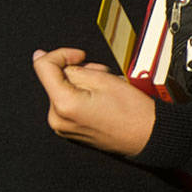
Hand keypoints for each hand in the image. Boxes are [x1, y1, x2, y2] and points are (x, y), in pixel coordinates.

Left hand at [32, 47, 155, 156]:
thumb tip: (42, 58)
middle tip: (101, 74)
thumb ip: (70, 68)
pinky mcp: (69, 130)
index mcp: (63, 105)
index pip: (43, 66)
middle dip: (76, 70)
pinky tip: (100, 97)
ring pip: (62, 90)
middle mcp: (57, 119)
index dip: (62, 54)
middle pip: (55, 79)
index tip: (80, 55)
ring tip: (105, 87)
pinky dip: (81, 95)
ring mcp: (62, 127)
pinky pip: (68, 103)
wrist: (149, 137)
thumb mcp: (103, 79)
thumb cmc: (133, 112)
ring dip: (81, 82)